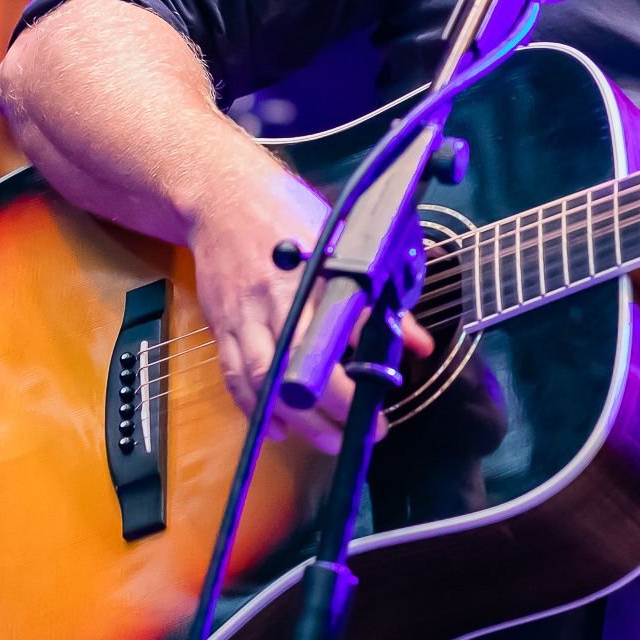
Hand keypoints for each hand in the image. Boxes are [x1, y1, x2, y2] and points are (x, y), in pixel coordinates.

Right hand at [184, 163, 432, 452]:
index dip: (367, 361)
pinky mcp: (224, 326)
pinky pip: (235, 377)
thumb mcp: (341, 238)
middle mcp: (277, 297)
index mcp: (313, 270)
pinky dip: (254, 409)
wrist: (220, 198)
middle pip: (300, 363)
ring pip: (265, 379)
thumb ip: (379, 293)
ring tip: (328, 441)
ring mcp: (245, 315)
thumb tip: (418, 343)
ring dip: (297, 418)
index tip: (389, 390)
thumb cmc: (287, 213)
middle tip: (365, 431)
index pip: (346, 323)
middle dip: (332, 406)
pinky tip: (278, 430)